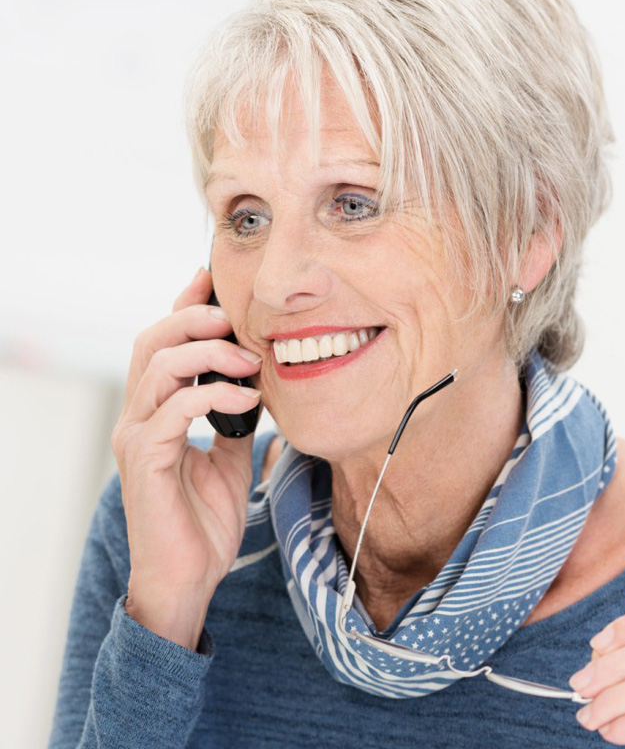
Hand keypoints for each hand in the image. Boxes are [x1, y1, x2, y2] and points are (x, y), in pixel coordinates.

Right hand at [111, 268, 263, 648]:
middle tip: (233, 316)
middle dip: (193, 318)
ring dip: (208, 354)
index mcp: (156, 411)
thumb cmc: (203, 519)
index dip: (184, 308)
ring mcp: (136, 437)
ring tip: (250, 359)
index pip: (162, 345)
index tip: (212, 281)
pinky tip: (247, 400)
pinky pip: (175, 411)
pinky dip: (213, 396)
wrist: (188, 578)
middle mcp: (138, 417)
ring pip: (158, 368)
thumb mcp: (228, 457)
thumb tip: (255, 383)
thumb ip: (233, 418)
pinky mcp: (145, 462)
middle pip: (151, 342)